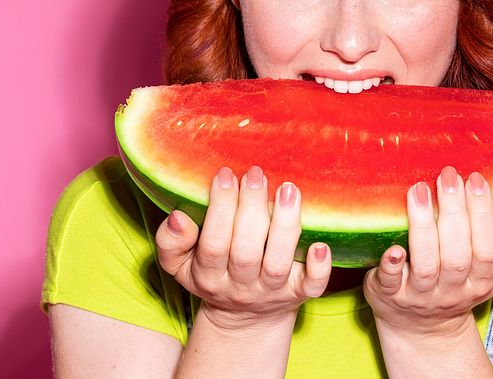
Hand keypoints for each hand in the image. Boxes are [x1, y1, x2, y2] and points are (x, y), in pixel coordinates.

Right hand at [155, 165, 332, 331]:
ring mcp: (272, 292)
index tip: (225, 174)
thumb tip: (178, 217)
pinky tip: (321, 244)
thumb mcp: (180, 265)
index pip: (213, 244)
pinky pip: (311, 287)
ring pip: (277, 263)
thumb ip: (171, 243)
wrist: (246, 318)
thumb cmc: (212, 273)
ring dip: (284, 225)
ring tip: (288, 189)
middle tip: (255, 174)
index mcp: (209, 276)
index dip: (219, 209)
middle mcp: (240, 287)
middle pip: (245, 252)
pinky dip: (319, 268)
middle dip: (251, 209)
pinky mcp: (299, 294)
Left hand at [363, 166, 492, 338]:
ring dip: (423, 226)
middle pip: (457, 255)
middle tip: (448, 175)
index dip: (483, 214)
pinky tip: (392, 246)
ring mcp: (419, 295)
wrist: (420, 328)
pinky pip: (391, 281)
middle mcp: (451, 291)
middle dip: (454, 212)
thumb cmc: (456, 286)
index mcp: (480, 282)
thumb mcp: (490, 276)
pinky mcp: (389, 295)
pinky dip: (392, 264)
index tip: (476, 178)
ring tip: (419, 190)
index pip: (487, 249)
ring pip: (425, 264)